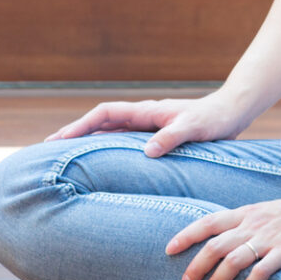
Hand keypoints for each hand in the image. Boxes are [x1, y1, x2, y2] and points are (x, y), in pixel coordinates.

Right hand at [47, 91, 250, 158]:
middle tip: (48, 151)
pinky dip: (107, 150)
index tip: (58, 140)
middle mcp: (142, 117)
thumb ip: (172, 137)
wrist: (232, 112)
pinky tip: (102, 167)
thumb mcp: (194, 129)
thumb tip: (148, 151)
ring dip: (87, 143)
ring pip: (109, 133)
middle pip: (99, 124)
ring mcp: (147, 126)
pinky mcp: (156, 136)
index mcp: (146, 111)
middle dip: (74, 135)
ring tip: (66, 160)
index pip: (103, 115)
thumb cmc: (215, 119)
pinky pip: (124, 143)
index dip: (79, 126)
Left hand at [165, 183, 280, 279]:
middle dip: (195, 266)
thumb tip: (219, 239)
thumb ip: (243, 223)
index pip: (208, 222)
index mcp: (245, 213)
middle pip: (215, 245)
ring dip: (216, 279)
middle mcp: (253, 224)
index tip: (168, 250)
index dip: (186, 235)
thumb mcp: (264, 211)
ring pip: (234, 259)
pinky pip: (263, 269)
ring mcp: (269, 238)